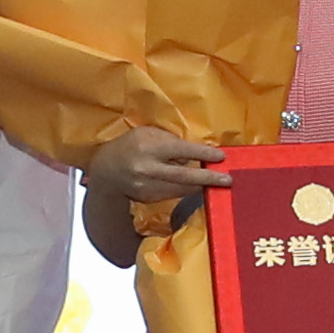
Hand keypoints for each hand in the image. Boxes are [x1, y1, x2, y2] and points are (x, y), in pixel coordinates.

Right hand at [85, 124, 221, 216]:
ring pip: (182, 188)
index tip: (221, 156)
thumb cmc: (131, 145)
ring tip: (217, 182)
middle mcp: (149, 169)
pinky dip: (187, 190)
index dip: (203, 153)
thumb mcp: (148, 134)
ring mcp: (148, 186)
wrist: (106, 170)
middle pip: (184, 175)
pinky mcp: (149, 198)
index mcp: (150, 147)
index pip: (181, 150)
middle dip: (208, 178)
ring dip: (200, 185)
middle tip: (227, 179)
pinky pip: (174, 194)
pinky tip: (196, 186)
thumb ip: (170, 141)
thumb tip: (196, 152)